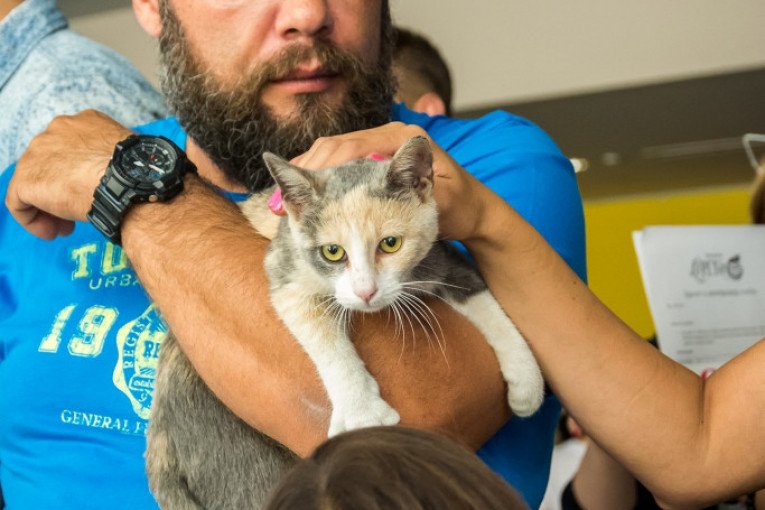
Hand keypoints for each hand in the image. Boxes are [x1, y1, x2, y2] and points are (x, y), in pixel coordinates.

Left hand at [6, 110, 132, 239]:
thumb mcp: (129, 159)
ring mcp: (38, 153)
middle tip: (76, 213)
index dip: (77, 175)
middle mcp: (56, 131)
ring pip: (33, 183)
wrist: (129, 181)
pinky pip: (19, 202)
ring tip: (65, 228)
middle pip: (49, 165)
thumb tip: (120, 177)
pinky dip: (32, 220)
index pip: (69, 150)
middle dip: (61, 191)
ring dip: (48, 207)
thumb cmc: (140, 173)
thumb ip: (114, 161)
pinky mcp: (27, 178)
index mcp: (83, 123)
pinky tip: (52, 232)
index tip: (90, 193)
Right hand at [279, 122, 499, 241]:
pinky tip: (298, 201)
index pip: (353, 147)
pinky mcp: (373, 167)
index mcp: (405, 138)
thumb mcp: (443, 199)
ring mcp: (378, 151)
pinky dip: (317, 183)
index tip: (304, 193)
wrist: (471, 212)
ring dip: (307, 179)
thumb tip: (392, 158)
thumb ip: (418, 182)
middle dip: (307, 174)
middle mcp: (388, 138)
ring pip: (331, 157)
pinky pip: (337, 169)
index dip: (324, 170)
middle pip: (335, 149)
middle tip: (281, 204)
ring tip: (282, 204)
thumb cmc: (460, 207)